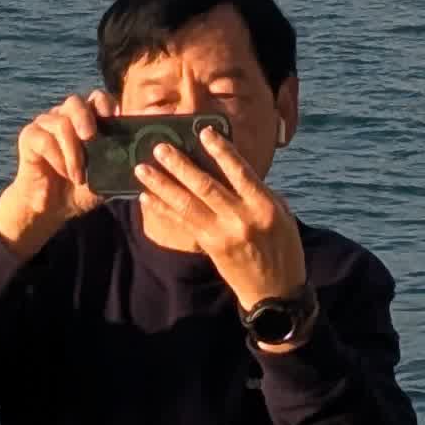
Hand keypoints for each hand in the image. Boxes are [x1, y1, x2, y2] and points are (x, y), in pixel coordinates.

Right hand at [0, 90, 109, 256]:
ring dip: (72, 151)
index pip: (98, 99)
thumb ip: (123, 163)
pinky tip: (63, 172)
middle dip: (84, 116)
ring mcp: (45, 124)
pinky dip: (57, 157)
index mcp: (87, 121)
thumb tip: (147, 155)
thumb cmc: (79, 189)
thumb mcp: (107, 177)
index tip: (115, 117)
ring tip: (78, 176)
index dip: (106, 104)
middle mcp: (65, 117)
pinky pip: (44, 139)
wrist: (51, 209)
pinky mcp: (29, 137)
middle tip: (90, 136)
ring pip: (60, 122)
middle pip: (75, 102)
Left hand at [139, 125, 309, 318]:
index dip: (221, 151)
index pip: (240, 172)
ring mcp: (223, 234)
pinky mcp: (210, 247)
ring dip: (162, 185)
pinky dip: (164, 210)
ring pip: (188, 205)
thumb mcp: (281, 214)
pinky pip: (183, 224)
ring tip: (142, 170)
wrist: (275, 292)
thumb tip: (230, 167)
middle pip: (206, 186)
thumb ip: (258, 191)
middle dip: (180, 165)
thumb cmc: (283, 246)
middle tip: (159, 147)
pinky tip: (148, 197)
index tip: (204, 132)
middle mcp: (242, 218)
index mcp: (264, 206)